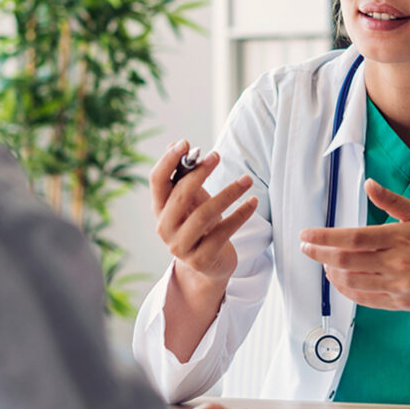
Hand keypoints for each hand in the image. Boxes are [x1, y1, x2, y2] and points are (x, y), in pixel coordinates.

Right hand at [150, 140, 257, 282]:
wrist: (209, 265)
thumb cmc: (200, 225)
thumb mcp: (192, 200)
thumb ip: (184, 175)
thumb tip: (175, 144)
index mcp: (159, 209)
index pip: (156, 181)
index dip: (168, 161)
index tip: (185, 143)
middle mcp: (165, 228)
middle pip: (180, 196)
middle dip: (199, 173)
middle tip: (217, 156)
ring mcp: (182, 246)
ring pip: (204, 215)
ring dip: (228, 193)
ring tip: (247, 180)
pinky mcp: (202, 259)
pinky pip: (223, 233)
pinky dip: (240, 215)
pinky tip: (253, 202)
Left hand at [298, 178, 409, 311]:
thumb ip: (391, 200)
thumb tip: (369, 184)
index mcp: (398, 237)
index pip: (353, 237)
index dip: (325, 236)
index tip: (307, 234)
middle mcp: (395, 263)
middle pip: (345, 260)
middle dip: (318, 253)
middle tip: (305, 246)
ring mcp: (395, 285)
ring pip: (350, 281)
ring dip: (330, 271)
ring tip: (322, 260)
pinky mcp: (397, 303)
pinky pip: (362, 298)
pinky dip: (344, 289)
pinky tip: (337, 278)